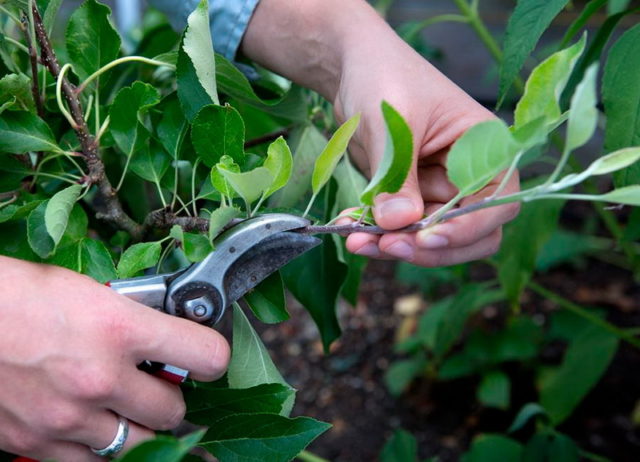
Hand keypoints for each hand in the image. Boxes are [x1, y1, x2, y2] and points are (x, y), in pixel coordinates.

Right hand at [0, 256, 229, 460]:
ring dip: (141, 428)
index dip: (213, 356)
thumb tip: (164, 333)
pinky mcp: (38, 444)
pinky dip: (100, 451)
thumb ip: (132, 317)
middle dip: (171, 398)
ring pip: (140, 445)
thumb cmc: (18, 295)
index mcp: (119, 329)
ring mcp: (70, 418)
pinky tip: (94, 429)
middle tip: (157, 384)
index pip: (207, 355)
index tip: (206, 357)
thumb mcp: (88, 291)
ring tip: (126, 408)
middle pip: (174, 410)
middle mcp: (101, 378)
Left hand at [333, 28, 519, 265]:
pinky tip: (349, 227)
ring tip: (355, 240)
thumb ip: (398, 174)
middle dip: (427, 247)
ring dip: (395, 246)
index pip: (496, 203)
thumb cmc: (385, 77)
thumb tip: (399, 223)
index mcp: (484, 148)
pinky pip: (400, 230)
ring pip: (430, 239)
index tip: (425, 236)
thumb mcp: (394, 123)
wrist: (354, 70)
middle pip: (468, 234)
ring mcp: (438, 190)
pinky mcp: (409, 199)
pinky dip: (376, 235)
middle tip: (384, 246)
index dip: (466, 228)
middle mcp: (468, 176)